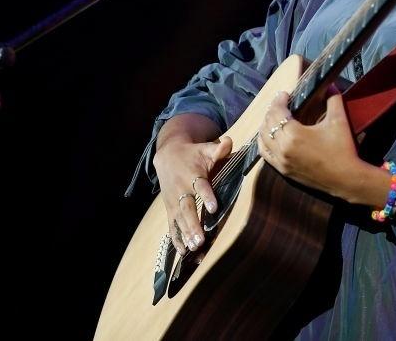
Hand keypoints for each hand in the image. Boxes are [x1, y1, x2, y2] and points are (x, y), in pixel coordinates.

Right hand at [152, 134, 231, 254]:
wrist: (167, 155)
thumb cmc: (192, 153)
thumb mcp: (205, 148)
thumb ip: (218, 148)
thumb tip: (228, 142)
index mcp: (193, 174)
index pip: (201, 186)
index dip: (207, 196)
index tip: (213, 208)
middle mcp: (182, 190)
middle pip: (187, 209)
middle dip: (193, 224)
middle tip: (201, 240)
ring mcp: (174, 201)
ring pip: (179, 220)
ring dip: (186, 235)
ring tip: (195, 249)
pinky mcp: (170, 209)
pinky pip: (172, 226)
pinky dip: (177, 240)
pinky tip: (183, 253)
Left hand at [257, 88, 364, 199]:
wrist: (346, 179)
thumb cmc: (343, 149)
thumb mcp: (339, 120)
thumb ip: (333, 99)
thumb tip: (330, 84)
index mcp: (294, 134)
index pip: (277, 112)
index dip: (279, 100)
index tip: (284, 94)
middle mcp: (283, 148)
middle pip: (268, 124)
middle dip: (272, 111)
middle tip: (280, 103)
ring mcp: (281, 161)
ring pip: (263, 139)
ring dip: (266, 126)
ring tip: (274, 117)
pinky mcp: (283, 171)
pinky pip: (265, 154)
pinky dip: (264, 142)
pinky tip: (269, 137)